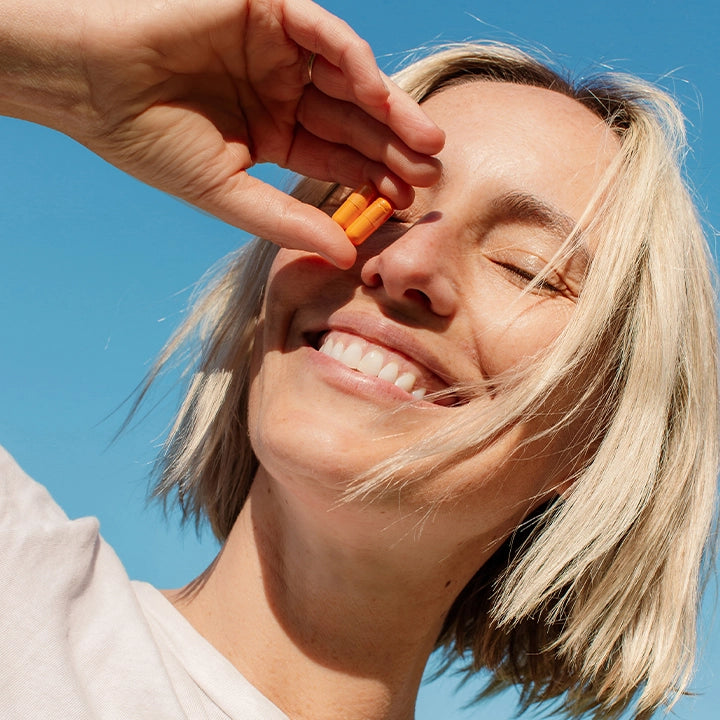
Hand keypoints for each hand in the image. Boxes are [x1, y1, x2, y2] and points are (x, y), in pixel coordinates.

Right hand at [0, 0, 443, 266]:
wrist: (90, 84)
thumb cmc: (146, 140)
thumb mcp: (226, 191)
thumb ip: (286, 219)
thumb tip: (345, 254)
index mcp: (272, 133)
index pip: (334, 158)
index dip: (369, 180)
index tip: (404, 204)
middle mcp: (281, 92)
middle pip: (351, 122)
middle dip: (391, 148)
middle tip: (430, 177)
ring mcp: (277, 52)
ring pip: (349, 80)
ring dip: (388, 109)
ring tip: (427, 144)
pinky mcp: (267, 11)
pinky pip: (323, 34)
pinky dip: (354, 62)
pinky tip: (380, 96)